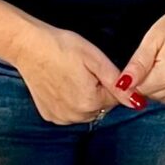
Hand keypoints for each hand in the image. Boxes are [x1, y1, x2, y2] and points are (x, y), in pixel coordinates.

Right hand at [9, 22, 136, 125]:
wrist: (28, 46)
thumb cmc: (62, 47)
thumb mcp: (95, 59)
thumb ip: (118, 83)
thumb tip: (137, 101)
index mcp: (90, 102)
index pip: (115, 98)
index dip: (109, 81)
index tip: (94, 68)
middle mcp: (76, 116)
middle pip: (100, 107)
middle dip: (97, 91)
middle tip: (81, 70)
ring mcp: (60, 117)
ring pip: (85, 111)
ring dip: (84, 98)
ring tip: (70, 76)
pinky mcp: (49, 115)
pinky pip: (69, 112)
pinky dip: (69, 101)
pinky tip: (60, 84)